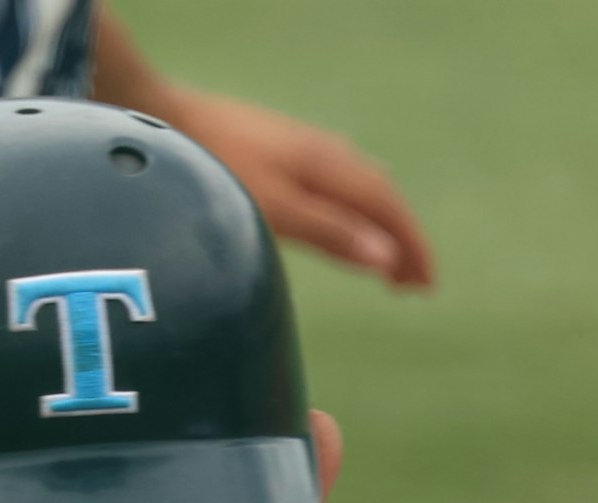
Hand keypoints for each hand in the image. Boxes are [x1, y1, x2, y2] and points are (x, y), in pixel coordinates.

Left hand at [143, 84, 437, 290]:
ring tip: (389, 266)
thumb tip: (385, 256)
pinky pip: (340, 185)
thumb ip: (328, 232)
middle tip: (414, 285)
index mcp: (331, 166)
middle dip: (402, 242)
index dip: (412, 247)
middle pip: (381, 200)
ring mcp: (307, 150)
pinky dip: (356, 213)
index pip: (388, 208)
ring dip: (380, 229)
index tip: (427, 285)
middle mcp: (328, 154)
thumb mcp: (273, 210)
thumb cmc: (217, 170)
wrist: (171, 122)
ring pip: (362, 191)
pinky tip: (347, 224)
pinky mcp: (286, 153)